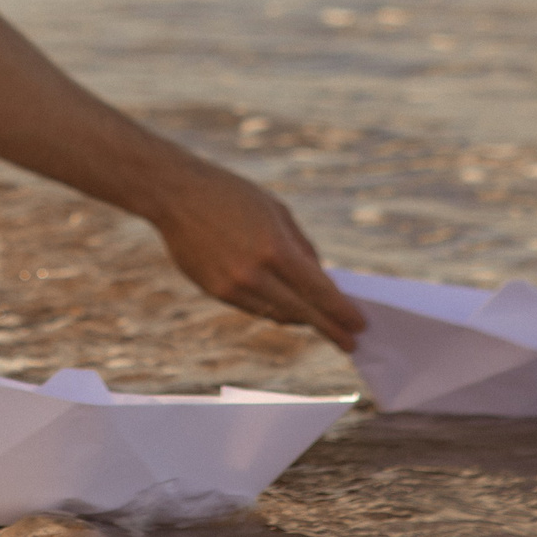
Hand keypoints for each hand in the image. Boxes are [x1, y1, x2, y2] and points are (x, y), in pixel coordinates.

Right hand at [148, 161, 366, 351]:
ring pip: (277, 314)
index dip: (341, 312)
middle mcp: (254, 274)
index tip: (360, 325)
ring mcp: (232, 287)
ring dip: (302, 319)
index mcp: (274, 249)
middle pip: (301, 312)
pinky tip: (289, 308)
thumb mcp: (276, 211)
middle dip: (330, 328)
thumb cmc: (231, 195)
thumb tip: (319, 279)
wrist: (176, 196)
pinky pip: (254, 308)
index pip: (318, 292)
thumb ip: (301, 247)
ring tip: (322, 323)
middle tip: (351, 342)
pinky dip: (274, 309)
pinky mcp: (216, 292)